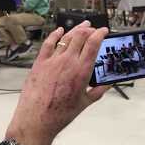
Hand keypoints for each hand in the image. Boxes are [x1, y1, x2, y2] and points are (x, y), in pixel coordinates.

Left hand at [5, 21, 110, 144]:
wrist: (37, 119)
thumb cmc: (60, 113)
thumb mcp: (85, 102)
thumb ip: (99, 91)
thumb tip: (108, 84)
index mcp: (81, 71)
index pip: (93, 44)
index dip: (100, 33)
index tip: (104, 30)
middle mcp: (67, 62)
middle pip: (80, 36)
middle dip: (89, 29)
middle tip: (94, 29)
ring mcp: (52, 60)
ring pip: (66, 37)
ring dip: (76, 29)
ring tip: (82, 26)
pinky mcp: (40, 63)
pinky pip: (48, 44)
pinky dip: (55, 35)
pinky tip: (59, 31)